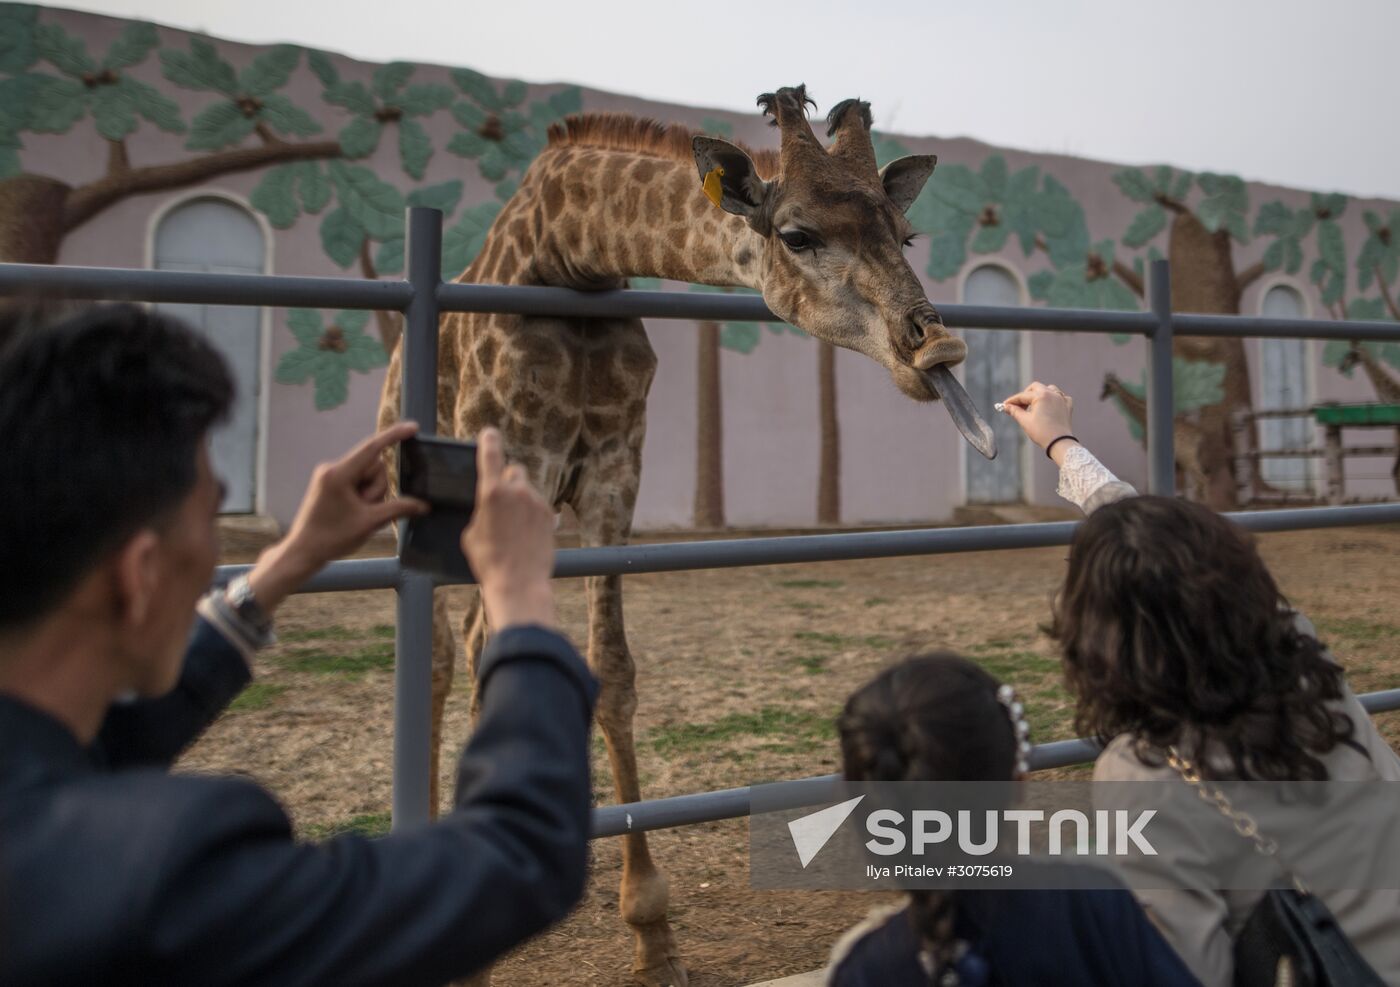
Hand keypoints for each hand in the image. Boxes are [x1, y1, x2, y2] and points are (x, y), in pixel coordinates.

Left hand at [248, 422, 428, 611]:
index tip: (412, 427)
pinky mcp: (330, 483)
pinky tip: (354, 512)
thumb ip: (399, 509)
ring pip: (367, 475)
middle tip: (366, 511)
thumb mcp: (370, 523)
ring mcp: (330, 475)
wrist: (303, 551)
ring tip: (357, 514)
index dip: (394, 436)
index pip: (372, 448)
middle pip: (374, 466)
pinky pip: (357, 481)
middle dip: (377, 488)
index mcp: (339, 474)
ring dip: (370, 494)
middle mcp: (332, 468)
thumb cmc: (332, 538)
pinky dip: (363, 495)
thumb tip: (423, 505)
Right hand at [461, 428, 556, 629]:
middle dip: (507, 480)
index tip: (489, 433)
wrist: (519, 583)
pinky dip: (531, 513)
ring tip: (514, 526)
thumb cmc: (489, 561)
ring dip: (520, 499)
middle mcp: (516, 491)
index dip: (489, 440)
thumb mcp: (471, 534)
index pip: (490, 454)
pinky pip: (538, 505)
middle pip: (513, 470)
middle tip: (501, 501)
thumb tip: (488, 509)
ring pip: (527, 490)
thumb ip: (481, 512)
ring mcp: (536, 502)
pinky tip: (525, 534)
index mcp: (491, 493)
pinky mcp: (549, 515)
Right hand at [1001, 381, 1079, 462]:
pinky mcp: (1067, 406)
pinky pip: (1061, 397)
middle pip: (1035, 387)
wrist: (1059, 443)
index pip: (1022, 396)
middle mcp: (1052, 394)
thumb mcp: (1025, 421)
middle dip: (1026, 395)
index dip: (1012, 401)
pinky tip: (1050, 406)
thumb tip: (1006, 407)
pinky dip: (1054, 399)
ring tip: (1034, 405)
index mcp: (1041, 396)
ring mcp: (1061, 399)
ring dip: (1040, 394)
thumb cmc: (1042, 432)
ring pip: (1049, 389)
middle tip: (1019, 406)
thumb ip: (1015, 411)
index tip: (1004, 405)